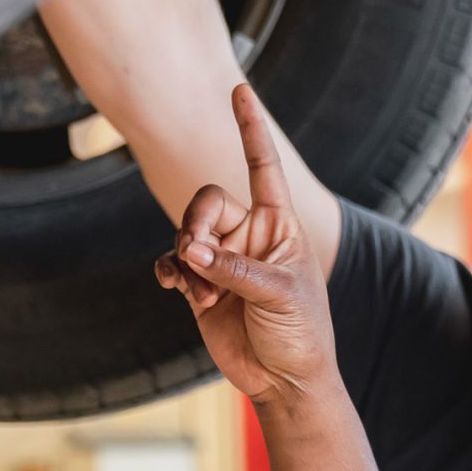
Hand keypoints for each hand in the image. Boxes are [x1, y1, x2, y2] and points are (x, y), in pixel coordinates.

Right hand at [155, 84, 336, 408]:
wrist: (285, 380)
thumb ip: (234, 269)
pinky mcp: (201, 288)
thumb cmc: (300, 333)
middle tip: (198, 256)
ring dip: (186, 258)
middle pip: (207, 202)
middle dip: (196, 224)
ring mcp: (223, 261)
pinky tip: (177, 286)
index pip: (262, 166)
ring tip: (201, 291)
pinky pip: (173, 263)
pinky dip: (170, 272)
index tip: (240, 90)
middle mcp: (249, 236)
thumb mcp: (279, 295)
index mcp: (279, 224)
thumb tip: (189, 251)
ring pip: (185, 234)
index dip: (250, 129)